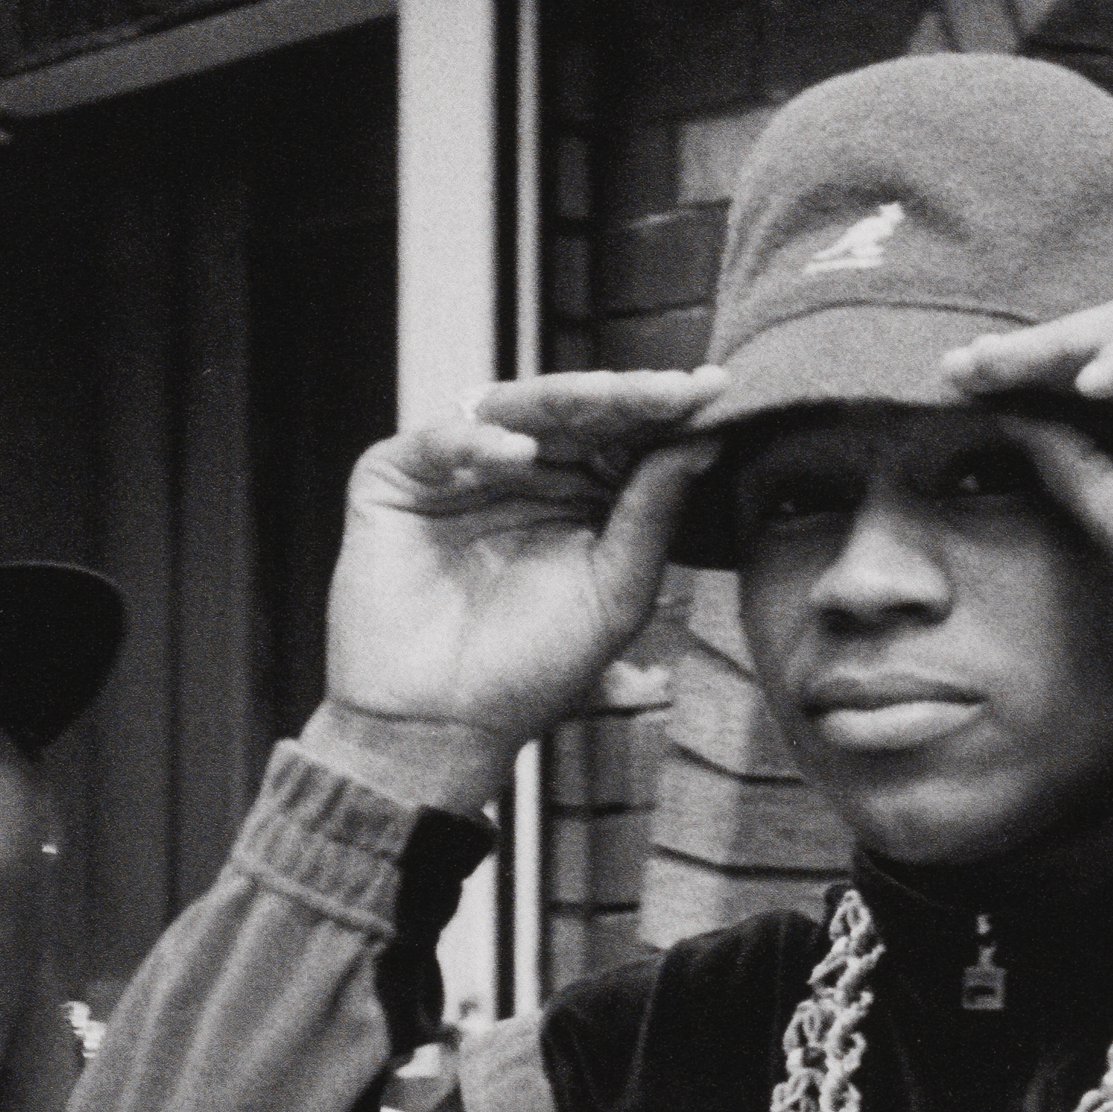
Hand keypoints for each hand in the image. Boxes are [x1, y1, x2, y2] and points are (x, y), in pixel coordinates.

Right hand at [328, 373, 728, 758]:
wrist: (440, 724)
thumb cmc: (533, 668)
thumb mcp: (615, 591)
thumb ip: (654, 514)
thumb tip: (707, 438)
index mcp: (576, 493)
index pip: (624, 437)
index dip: (666, 415)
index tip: (718, 392)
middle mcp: (519, 470)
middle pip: (576, 414)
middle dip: (627, 397)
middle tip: (674, 387)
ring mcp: (457, 468)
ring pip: (513, 409)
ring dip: (563, 401)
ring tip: (611, 397)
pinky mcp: (395, 477)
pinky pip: (438, 441)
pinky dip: (477, 441)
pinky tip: (519, 453)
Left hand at [952, 275, 1112, 645]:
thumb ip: (1074, 468)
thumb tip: (1011, 421)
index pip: (1102, 384)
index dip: (1033, 382)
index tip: (961, 385)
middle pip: (1110, 344)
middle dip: (1033, 353)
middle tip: (964, 362)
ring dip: (1068, 343)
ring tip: (1009, 371)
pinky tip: (1094, 384)